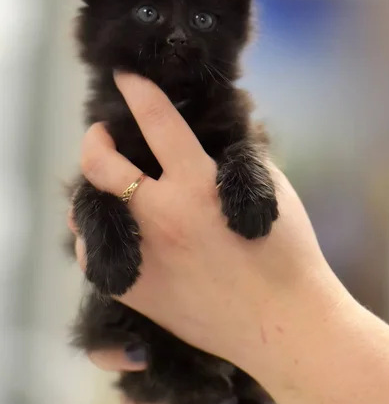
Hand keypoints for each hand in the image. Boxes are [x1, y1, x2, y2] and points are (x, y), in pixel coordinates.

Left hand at [77, 73, 343, 377]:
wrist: (283, 325)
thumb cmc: (287, 255)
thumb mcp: (267, 188)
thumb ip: (231, 157)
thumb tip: (207, 136)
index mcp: (197, 185)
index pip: (156, 119)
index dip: (137, 90)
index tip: (125, 78)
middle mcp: (161, 217)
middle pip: (99, 163)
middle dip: (94, 137)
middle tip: (101, 133)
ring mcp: (142, 256)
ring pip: (86, 210)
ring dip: (94, 189)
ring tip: (106, 185)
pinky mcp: (134, 291)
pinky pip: (93, 254)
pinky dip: (97, 235)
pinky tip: (111, 230)